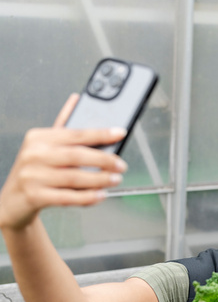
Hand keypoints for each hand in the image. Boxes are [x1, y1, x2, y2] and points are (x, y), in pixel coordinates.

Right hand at [0, 95, 127, 230]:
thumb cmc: (34, 172)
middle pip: (77, 155)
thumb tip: (77, 100)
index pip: (75, 133)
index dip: (101, 133)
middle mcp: (34, 154)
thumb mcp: (44, 146)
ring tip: (115, 179)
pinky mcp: (35, 196)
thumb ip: (63, 125)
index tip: (120, 133)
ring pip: (74, 177)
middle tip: (121, 164)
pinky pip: (67, 197)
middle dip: (104, 160)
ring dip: (99, 179)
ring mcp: (33, 176)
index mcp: (39, 137)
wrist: (12, 201)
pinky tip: (100, 195)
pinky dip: (87, 197)